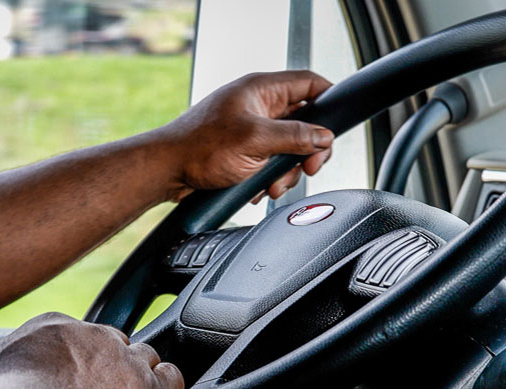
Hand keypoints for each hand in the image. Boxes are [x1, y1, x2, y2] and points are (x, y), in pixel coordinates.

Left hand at [156, 70, 334, 201]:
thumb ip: (295, 136)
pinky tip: (258, 187)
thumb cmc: (200, 148)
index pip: (309, 84)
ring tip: (271, 184)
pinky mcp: (246, 151)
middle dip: (308, 150)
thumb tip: (324, 137)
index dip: (329, 100)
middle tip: (308, 167)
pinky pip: (273, 162)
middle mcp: (260, 106)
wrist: (168, 171)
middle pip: (305, 122)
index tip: (337, 125)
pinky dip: (271, 178)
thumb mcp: (256, 140)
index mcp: (262, 90)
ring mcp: (253, 129)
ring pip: (291, 148)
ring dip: (287, 171)